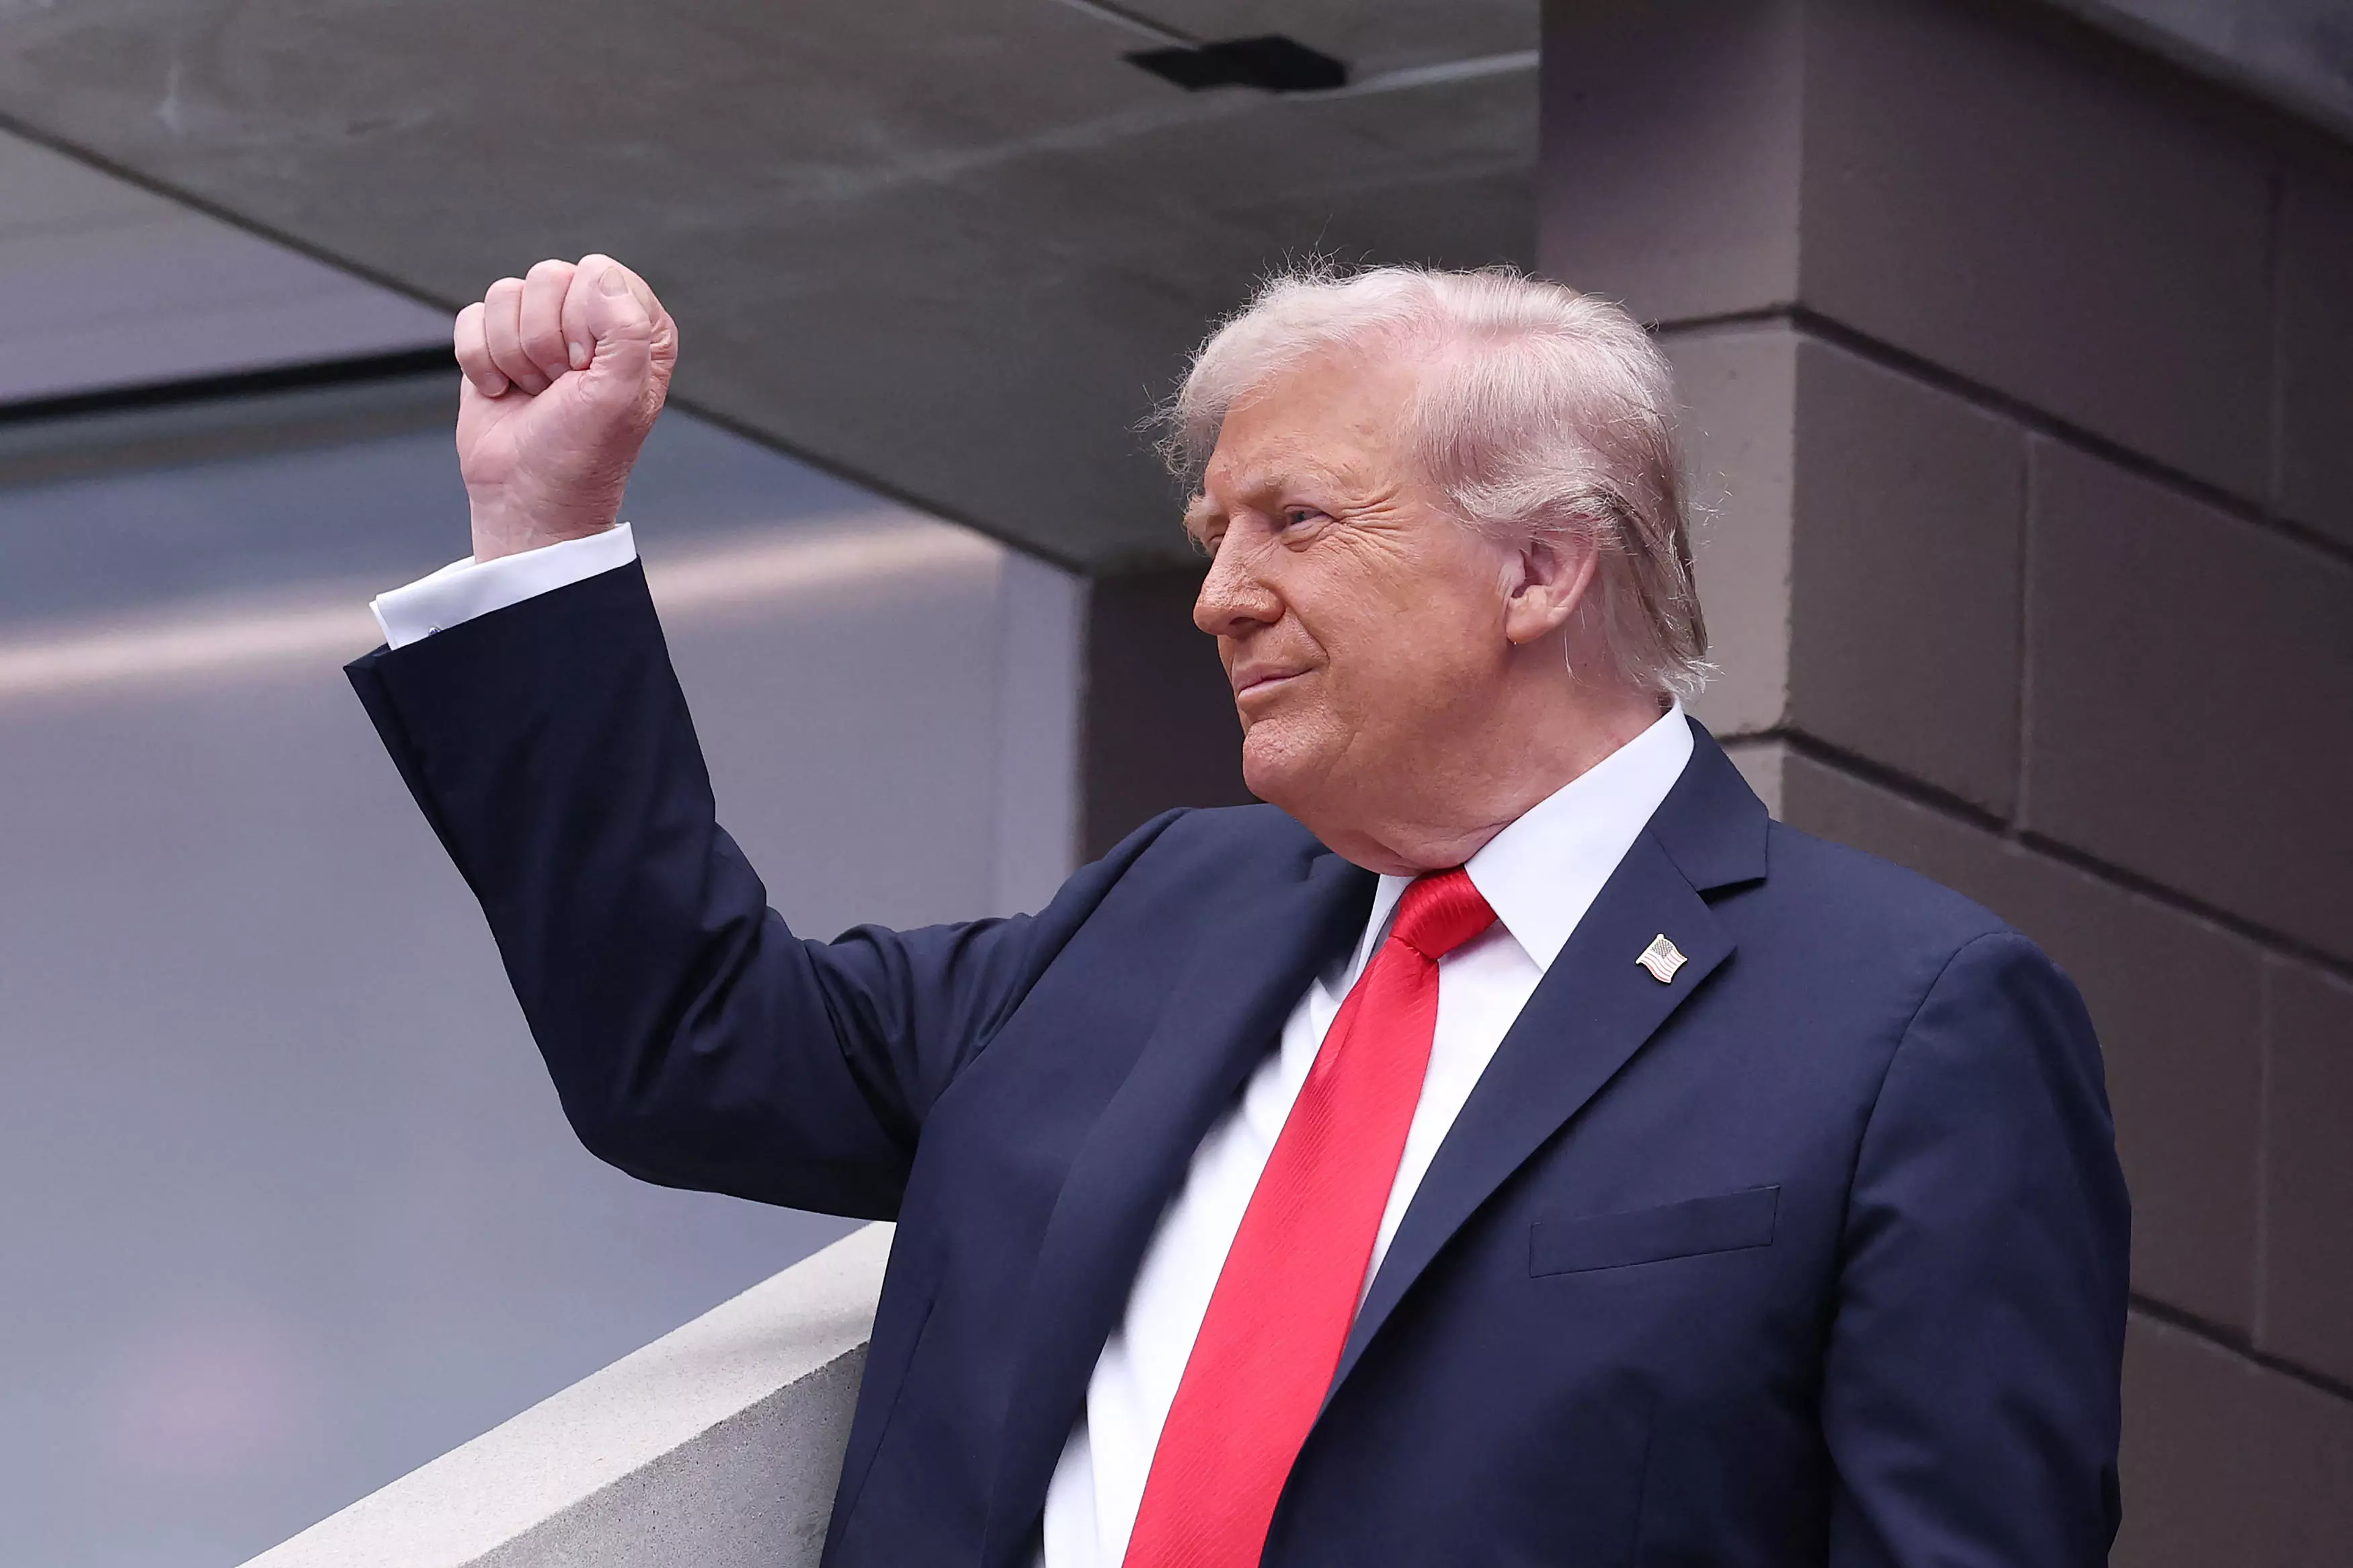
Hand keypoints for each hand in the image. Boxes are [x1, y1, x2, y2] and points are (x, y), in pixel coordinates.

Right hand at [452, 255, 678, 561]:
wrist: (528, 496)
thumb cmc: (581, 454)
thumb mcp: (621, 395)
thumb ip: (626, 330)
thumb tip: (601, 274)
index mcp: (637, 326)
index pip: (599, 275)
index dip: (584, 323)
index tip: (586, 371)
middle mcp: (592, 318)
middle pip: (547, 277)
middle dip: (544, 342)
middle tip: (559, 386)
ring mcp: (542, 327)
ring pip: (506, 293)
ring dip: (512, 355)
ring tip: (535, 392)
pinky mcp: (496, 341)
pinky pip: (473, 316)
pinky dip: (479, 360)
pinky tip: (503, 391)